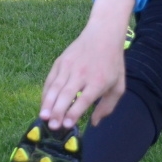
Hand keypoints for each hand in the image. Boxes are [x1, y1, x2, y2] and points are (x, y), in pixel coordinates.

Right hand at [39, 0, 133, 128]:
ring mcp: (69, 67)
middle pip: (67, 94)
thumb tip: (94, 123)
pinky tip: (44, 104)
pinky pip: (50, 80)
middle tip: (52, 126)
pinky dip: (46, 93)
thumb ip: (108, 106)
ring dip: (48, 103)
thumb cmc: (112, 64)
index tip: (67, 124)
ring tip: (43, 117)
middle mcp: (82, 74)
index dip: (74, 112)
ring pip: (55, 88)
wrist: (103, 35)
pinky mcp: (60, 61)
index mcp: (99, 81)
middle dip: (58, 111)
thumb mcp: (118, 86)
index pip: (84, 99)